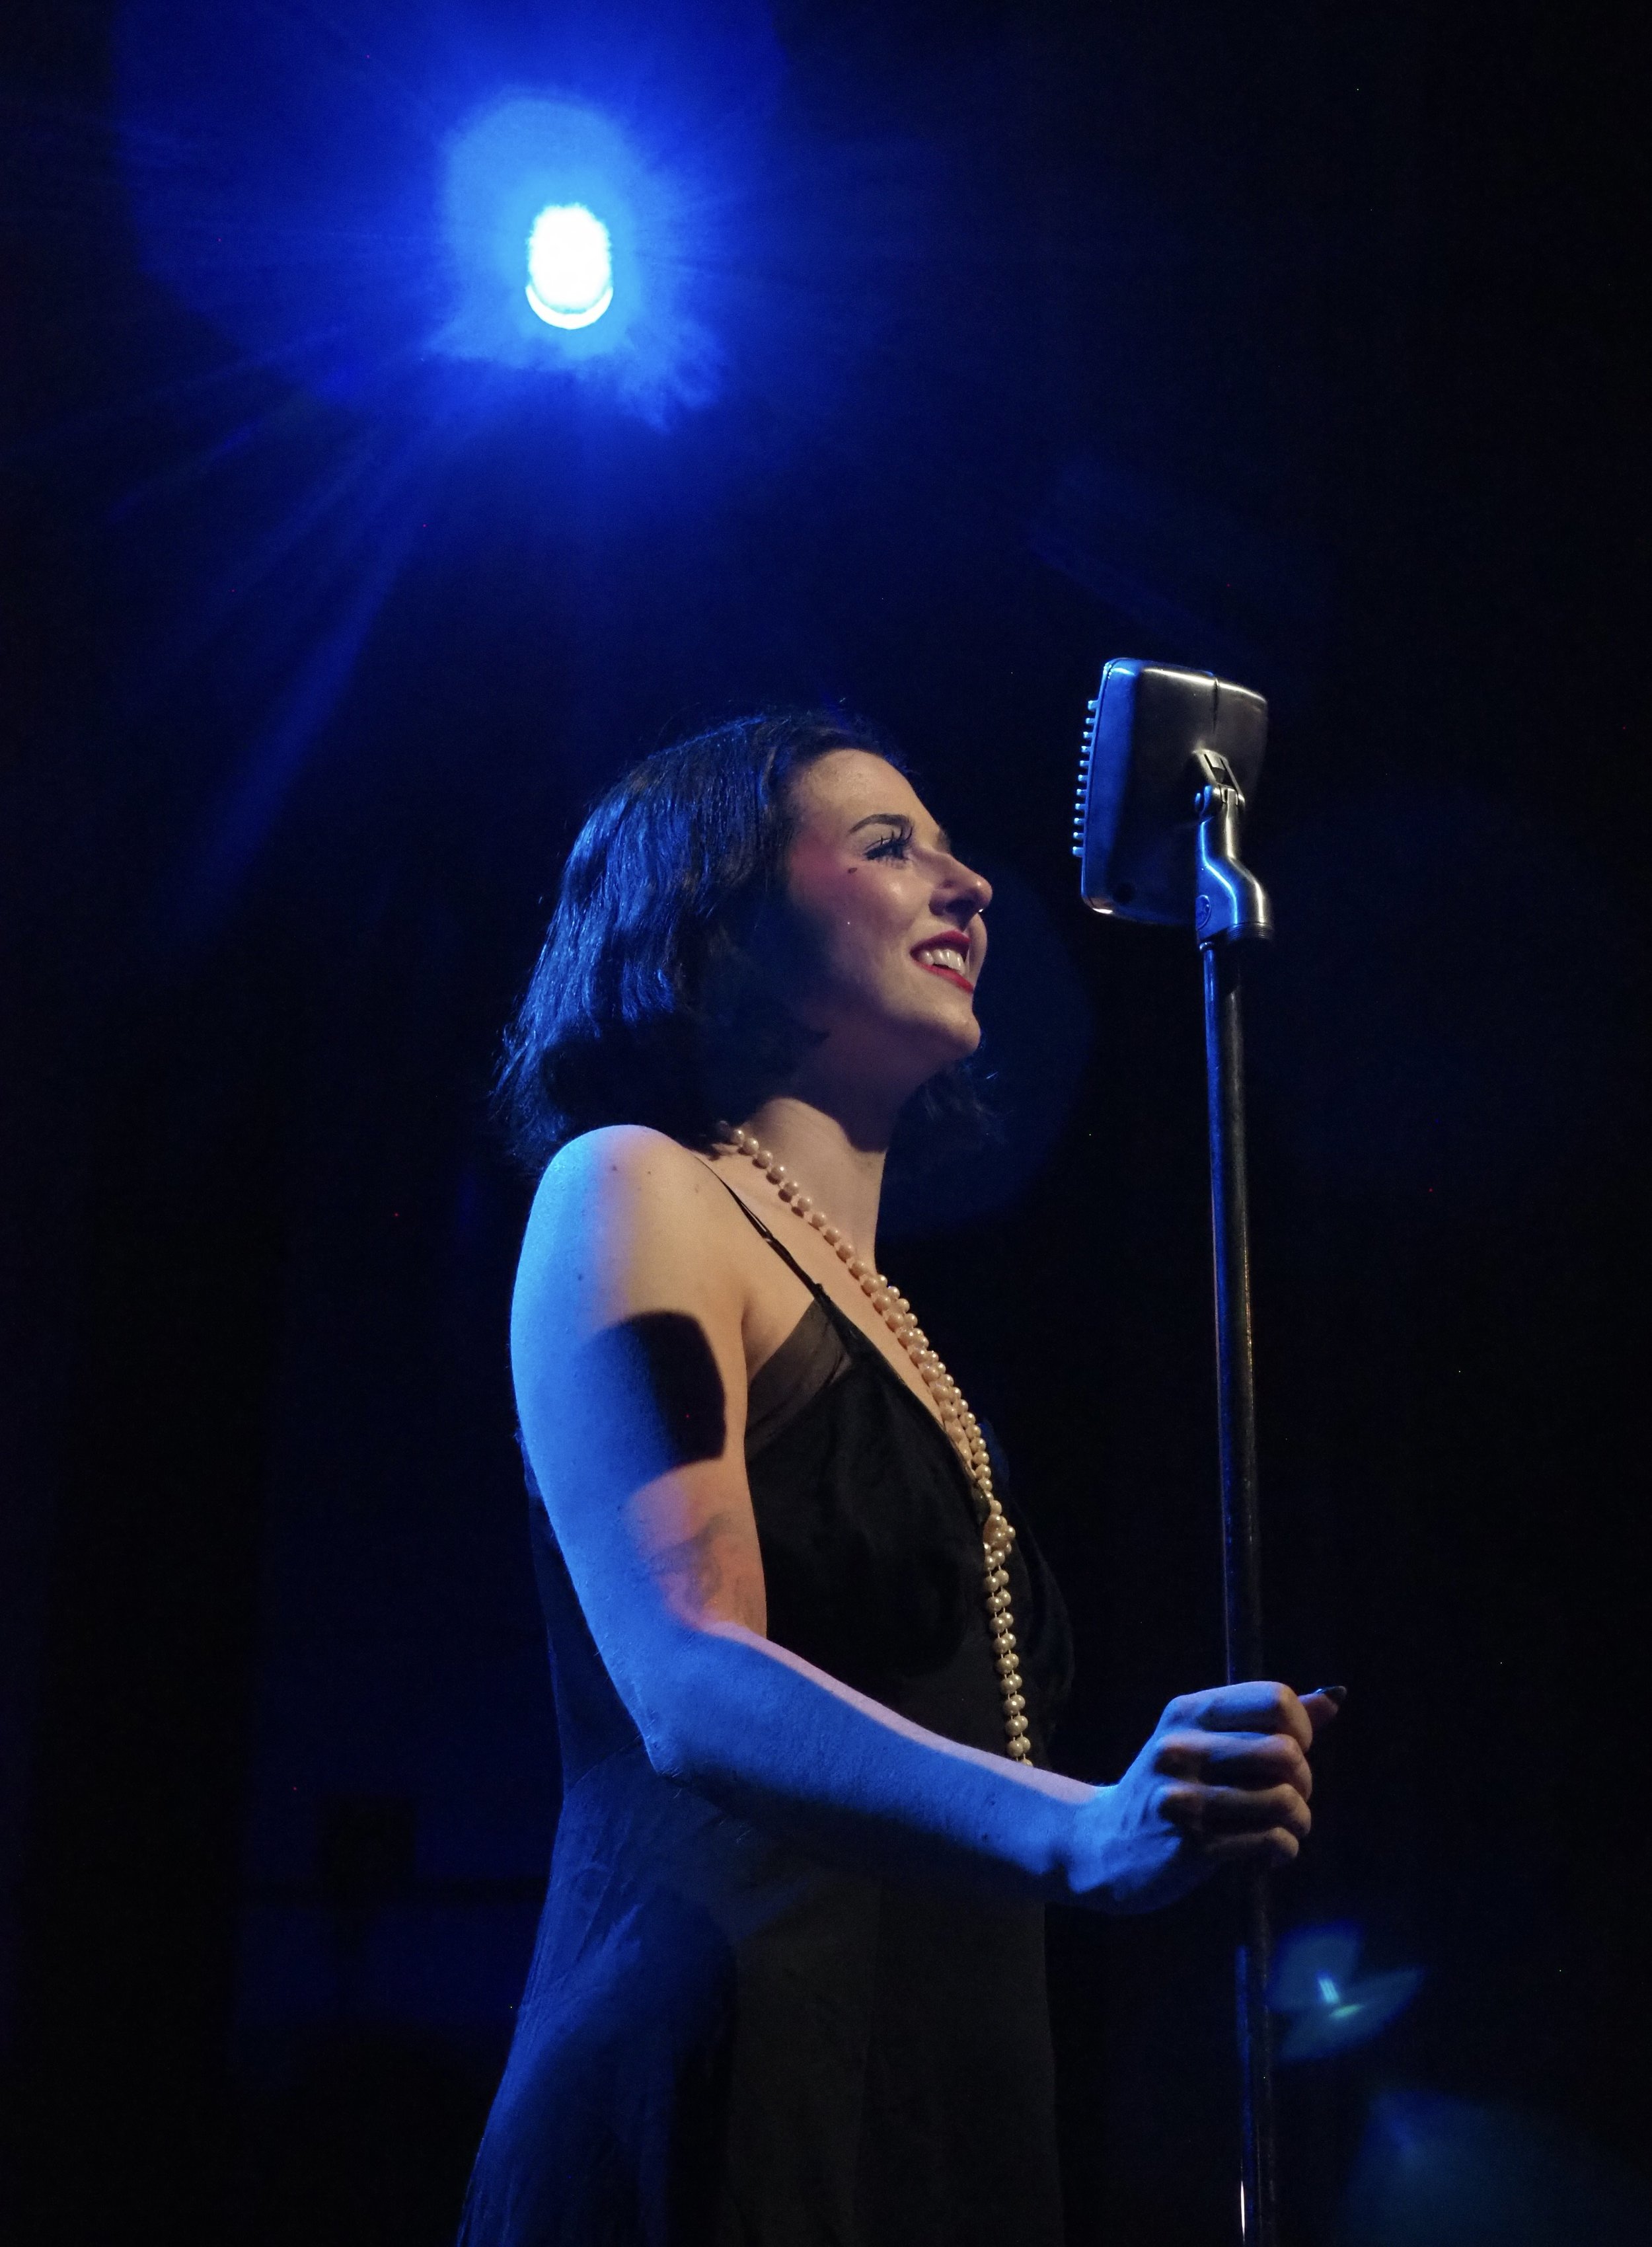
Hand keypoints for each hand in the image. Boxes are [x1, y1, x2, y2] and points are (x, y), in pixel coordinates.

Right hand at [1072, 1681, 1341, 1913]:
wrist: (1102, 1843)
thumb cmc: (1172, 1787)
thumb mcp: (1205, 1740)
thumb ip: (1268, 1720)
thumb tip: (1335, 1696)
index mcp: (1188, 1712)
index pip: (1275, 1700)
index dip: (1303, 1728)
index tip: (1291, 1752)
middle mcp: (1182, 1747)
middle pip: (1286, 1751)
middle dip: (1304, 1781)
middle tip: (1290, 1797)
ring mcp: (1184, 1797)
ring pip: (1284, 1800)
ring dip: (1299, 1821)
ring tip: (1285, 1828)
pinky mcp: (1191, 1844)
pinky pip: (1271, 1841)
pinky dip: (1284, 1851)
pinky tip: (1269, 1854)